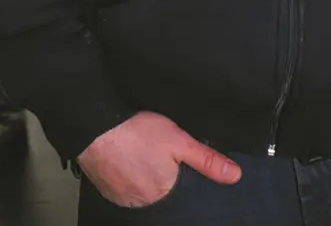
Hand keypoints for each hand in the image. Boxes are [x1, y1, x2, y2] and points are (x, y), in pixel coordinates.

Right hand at [77, 111, 241, 208]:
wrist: (95, 126)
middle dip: (163, 179)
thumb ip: (206, 160)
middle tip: (158, 157)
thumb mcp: (178, 140)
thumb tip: (234, 175)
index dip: (180, 179)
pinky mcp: (107, 191)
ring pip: (142, 192)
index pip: (180, 194)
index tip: (176, 166)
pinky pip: (125, 190)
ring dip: (145, 180)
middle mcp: (144, 203)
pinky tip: (129, 161)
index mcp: (164, 194)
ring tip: (144, 158)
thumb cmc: (137, 131)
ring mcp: (124, 199)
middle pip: (161, 194)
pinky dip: (129, 179)